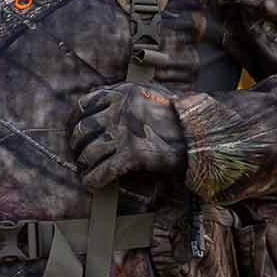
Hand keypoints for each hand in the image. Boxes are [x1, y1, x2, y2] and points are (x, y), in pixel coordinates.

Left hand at [70, 84, 186, 189]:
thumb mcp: (150, 94)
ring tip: (87, 170)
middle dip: (77, 146)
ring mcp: (125, 132)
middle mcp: (120, 110)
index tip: (72, 131)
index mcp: (123, 92)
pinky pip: (102, 171)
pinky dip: (94, 179)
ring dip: (85, 164)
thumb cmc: (178, 115)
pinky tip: (92, 184)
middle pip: (83, 130)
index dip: (74, 121)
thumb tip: (99, 109)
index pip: (84, 105)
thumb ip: (126, 99)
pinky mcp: (132, 154)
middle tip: (80, 155)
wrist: (203, 132)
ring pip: (89, 153)